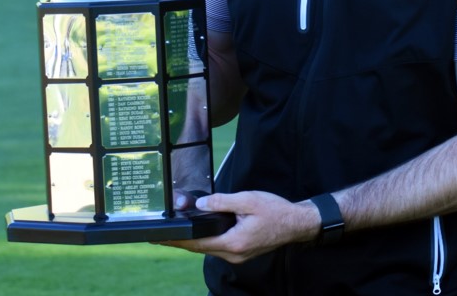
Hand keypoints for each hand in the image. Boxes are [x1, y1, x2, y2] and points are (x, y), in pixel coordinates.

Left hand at [159, 191, 318, 263]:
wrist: (296, 223)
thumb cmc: (276, 210)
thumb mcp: (248, 200)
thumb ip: (222, 202)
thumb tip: (201, 204)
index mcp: (233, 242)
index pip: (197, 243)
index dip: (177, 241)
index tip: (159, 239)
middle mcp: (234, 254)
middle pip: (200, 248)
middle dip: (180, 242)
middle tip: (160, 236)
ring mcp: (238, 255)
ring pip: (209, 248)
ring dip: (193, 241)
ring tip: (176, 233)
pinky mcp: (242, 252)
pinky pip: (219, 247)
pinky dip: (207, 240)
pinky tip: (200, 233)